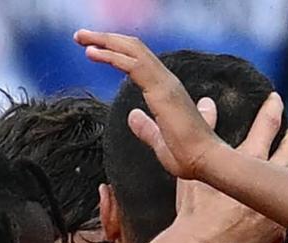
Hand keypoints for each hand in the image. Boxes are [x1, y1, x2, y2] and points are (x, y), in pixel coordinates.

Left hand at [76, 30, 287, 180]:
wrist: (206, 162)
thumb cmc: (189, 157)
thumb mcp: (160, 142)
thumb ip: (146, 128)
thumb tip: (132, 116)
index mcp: (166, 90)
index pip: (141, 60)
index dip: (118, 51)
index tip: (95, 50)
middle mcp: (167, 81)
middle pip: (134, 49)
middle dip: (106, 39)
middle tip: (81, 35)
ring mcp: (165, 84)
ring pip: (132, 51)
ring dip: (104, 41)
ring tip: (81, 37)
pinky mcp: (161, 92)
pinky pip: (133, 66)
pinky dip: (111, 56)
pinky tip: (93, 53)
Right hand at [176, 94, 287, 242]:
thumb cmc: (195, 213)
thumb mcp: (191, 171)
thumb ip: (197, 133)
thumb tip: (202, 104)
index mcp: (248, 161)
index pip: (267, 125)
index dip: (272, 110)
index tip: (275, 100)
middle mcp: (268, 180)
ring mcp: (276, 205)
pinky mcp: (278, 229)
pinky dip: (284, 208)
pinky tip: (282, 208)